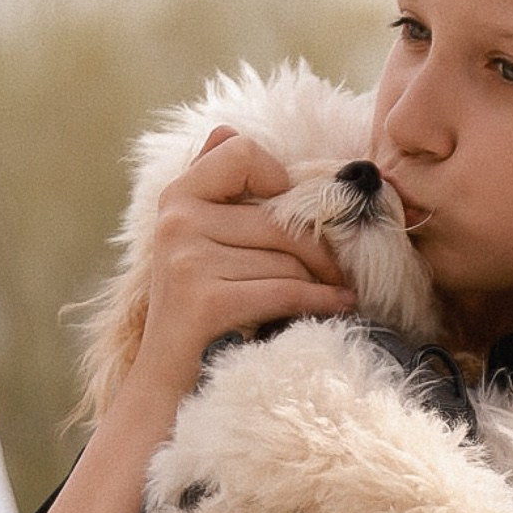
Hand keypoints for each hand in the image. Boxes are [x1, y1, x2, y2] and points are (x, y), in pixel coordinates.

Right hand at [131, 126, 353, 405]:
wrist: (169, 385)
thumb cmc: (201, 312)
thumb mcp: (202, 243)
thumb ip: (215, 188)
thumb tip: (229, 128)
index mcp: (177, 197)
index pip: (242, 151)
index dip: (278, 178)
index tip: (292, 216)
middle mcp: (176, 221)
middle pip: (278, 219)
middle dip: (321, 249)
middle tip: (344, 270)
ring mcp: (185, 260)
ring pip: (286, 259)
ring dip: (322, 282)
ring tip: (337, 293)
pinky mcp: (203, 300)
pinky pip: (283, 290)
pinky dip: (321, 301)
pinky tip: (340, 307)